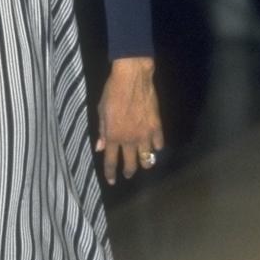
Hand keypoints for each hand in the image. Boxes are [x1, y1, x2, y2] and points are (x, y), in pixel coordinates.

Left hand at [94, 57, 162, 183]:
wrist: (132, 78)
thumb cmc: (112, 92)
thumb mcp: (101, 111)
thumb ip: (102, 131)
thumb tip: (101, 147)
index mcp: (114, 136)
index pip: (111, 161)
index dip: (111, 173)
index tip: (112, 181)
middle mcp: (129, 140)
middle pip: (131, 164)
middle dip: (129, 172)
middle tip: (128, 173)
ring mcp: (145, 135)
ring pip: (148, 159)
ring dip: (145, 163)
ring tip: (143, 163)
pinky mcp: (157, 127)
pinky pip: (159, 144)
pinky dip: (156, 147)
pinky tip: (154, 146)